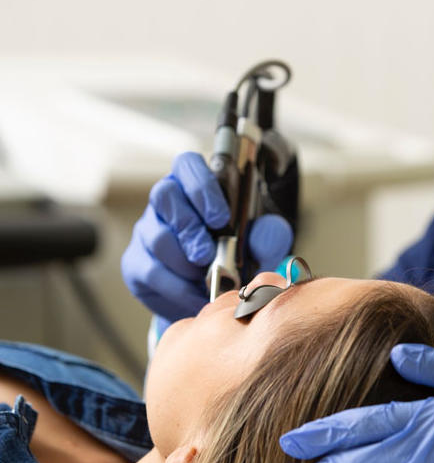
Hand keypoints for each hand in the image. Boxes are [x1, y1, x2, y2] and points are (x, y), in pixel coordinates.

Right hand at [121, 152, 293, 321]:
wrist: (217, 294)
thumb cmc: (238, 256)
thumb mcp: (261, 244)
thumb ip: (268, 235)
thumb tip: (260, 237)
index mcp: (196, 185)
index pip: (188, 165)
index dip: (201, 187)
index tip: (220, 218)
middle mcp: (167, 202)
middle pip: (164, 196)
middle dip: (189, 228)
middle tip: (208, 255)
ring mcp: (147, 231)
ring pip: (157, 238)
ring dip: (184, 263)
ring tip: (206, 280)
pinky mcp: (136, 264)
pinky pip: (150, 273)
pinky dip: (177, 290)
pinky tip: (196, 297)